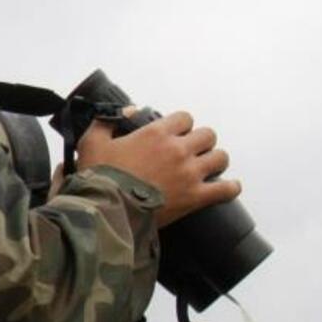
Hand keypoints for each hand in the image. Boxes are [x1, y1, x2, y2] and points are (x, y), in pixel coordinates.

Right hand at [76, 109, 241, 226]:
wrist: (107, 211)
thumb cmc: (99, 178)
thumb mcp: (91, 142)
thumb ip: (106, 121)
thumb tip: (128, 110)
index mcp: (156, 133)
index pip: (185, 118)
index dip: (181, 125)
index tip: (174, 134)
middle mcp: (178, 149)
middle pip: (207, 135)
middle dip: (200, 142)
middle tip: (190, 152)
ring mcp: (190, 173)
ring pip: (220, 158)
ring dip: (214, 161)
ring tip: (206, 167)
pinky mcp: (195, 197)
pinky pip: (227, 190)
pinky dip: (230, 188)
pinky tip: (228, 187)